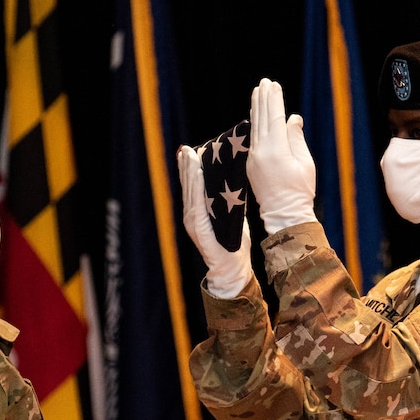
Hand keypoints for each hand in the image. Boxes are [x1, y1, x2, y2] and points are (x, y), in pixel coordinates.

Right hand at [177, 144, 252, 297]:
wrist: (233, 271)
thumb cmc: (233, 245)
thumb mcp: (230, 219)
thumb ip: (226, 204)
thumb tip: (233, 184)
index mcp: (198, 214)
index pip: (192, 188)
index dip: (189, 170)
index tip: (189, 151)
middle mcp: (192, 217)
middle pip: (187, 187)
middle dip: (186, 167)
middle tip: (186, 148)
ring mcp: (194, 224)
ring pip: (190, 193)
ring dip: (188, 173)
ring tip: (189, 155)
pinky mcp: (201, 230)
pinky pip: (197, 204)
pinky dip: (195, 187)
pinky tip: (197, 174)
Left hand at [246, 78, 316, 232]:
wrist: (284, 215)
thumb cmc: (300, 190)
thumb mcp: (305, 163)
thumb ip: (296, 138)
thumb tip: (292, 118)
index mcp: (275, 151)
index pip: (274, 118)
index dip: (274, 100)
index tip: (274, 84)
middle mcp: (260, 152)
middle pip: (260, 120)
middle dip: (263, 99)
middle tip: (264, 82)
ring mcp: (253, 159)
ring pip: (254, 128)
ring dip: (256, 108)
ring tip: (257, 91)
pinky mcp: (251, 164)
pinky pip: (253, 138)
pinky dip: (254, 123)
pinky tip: (255, 115)